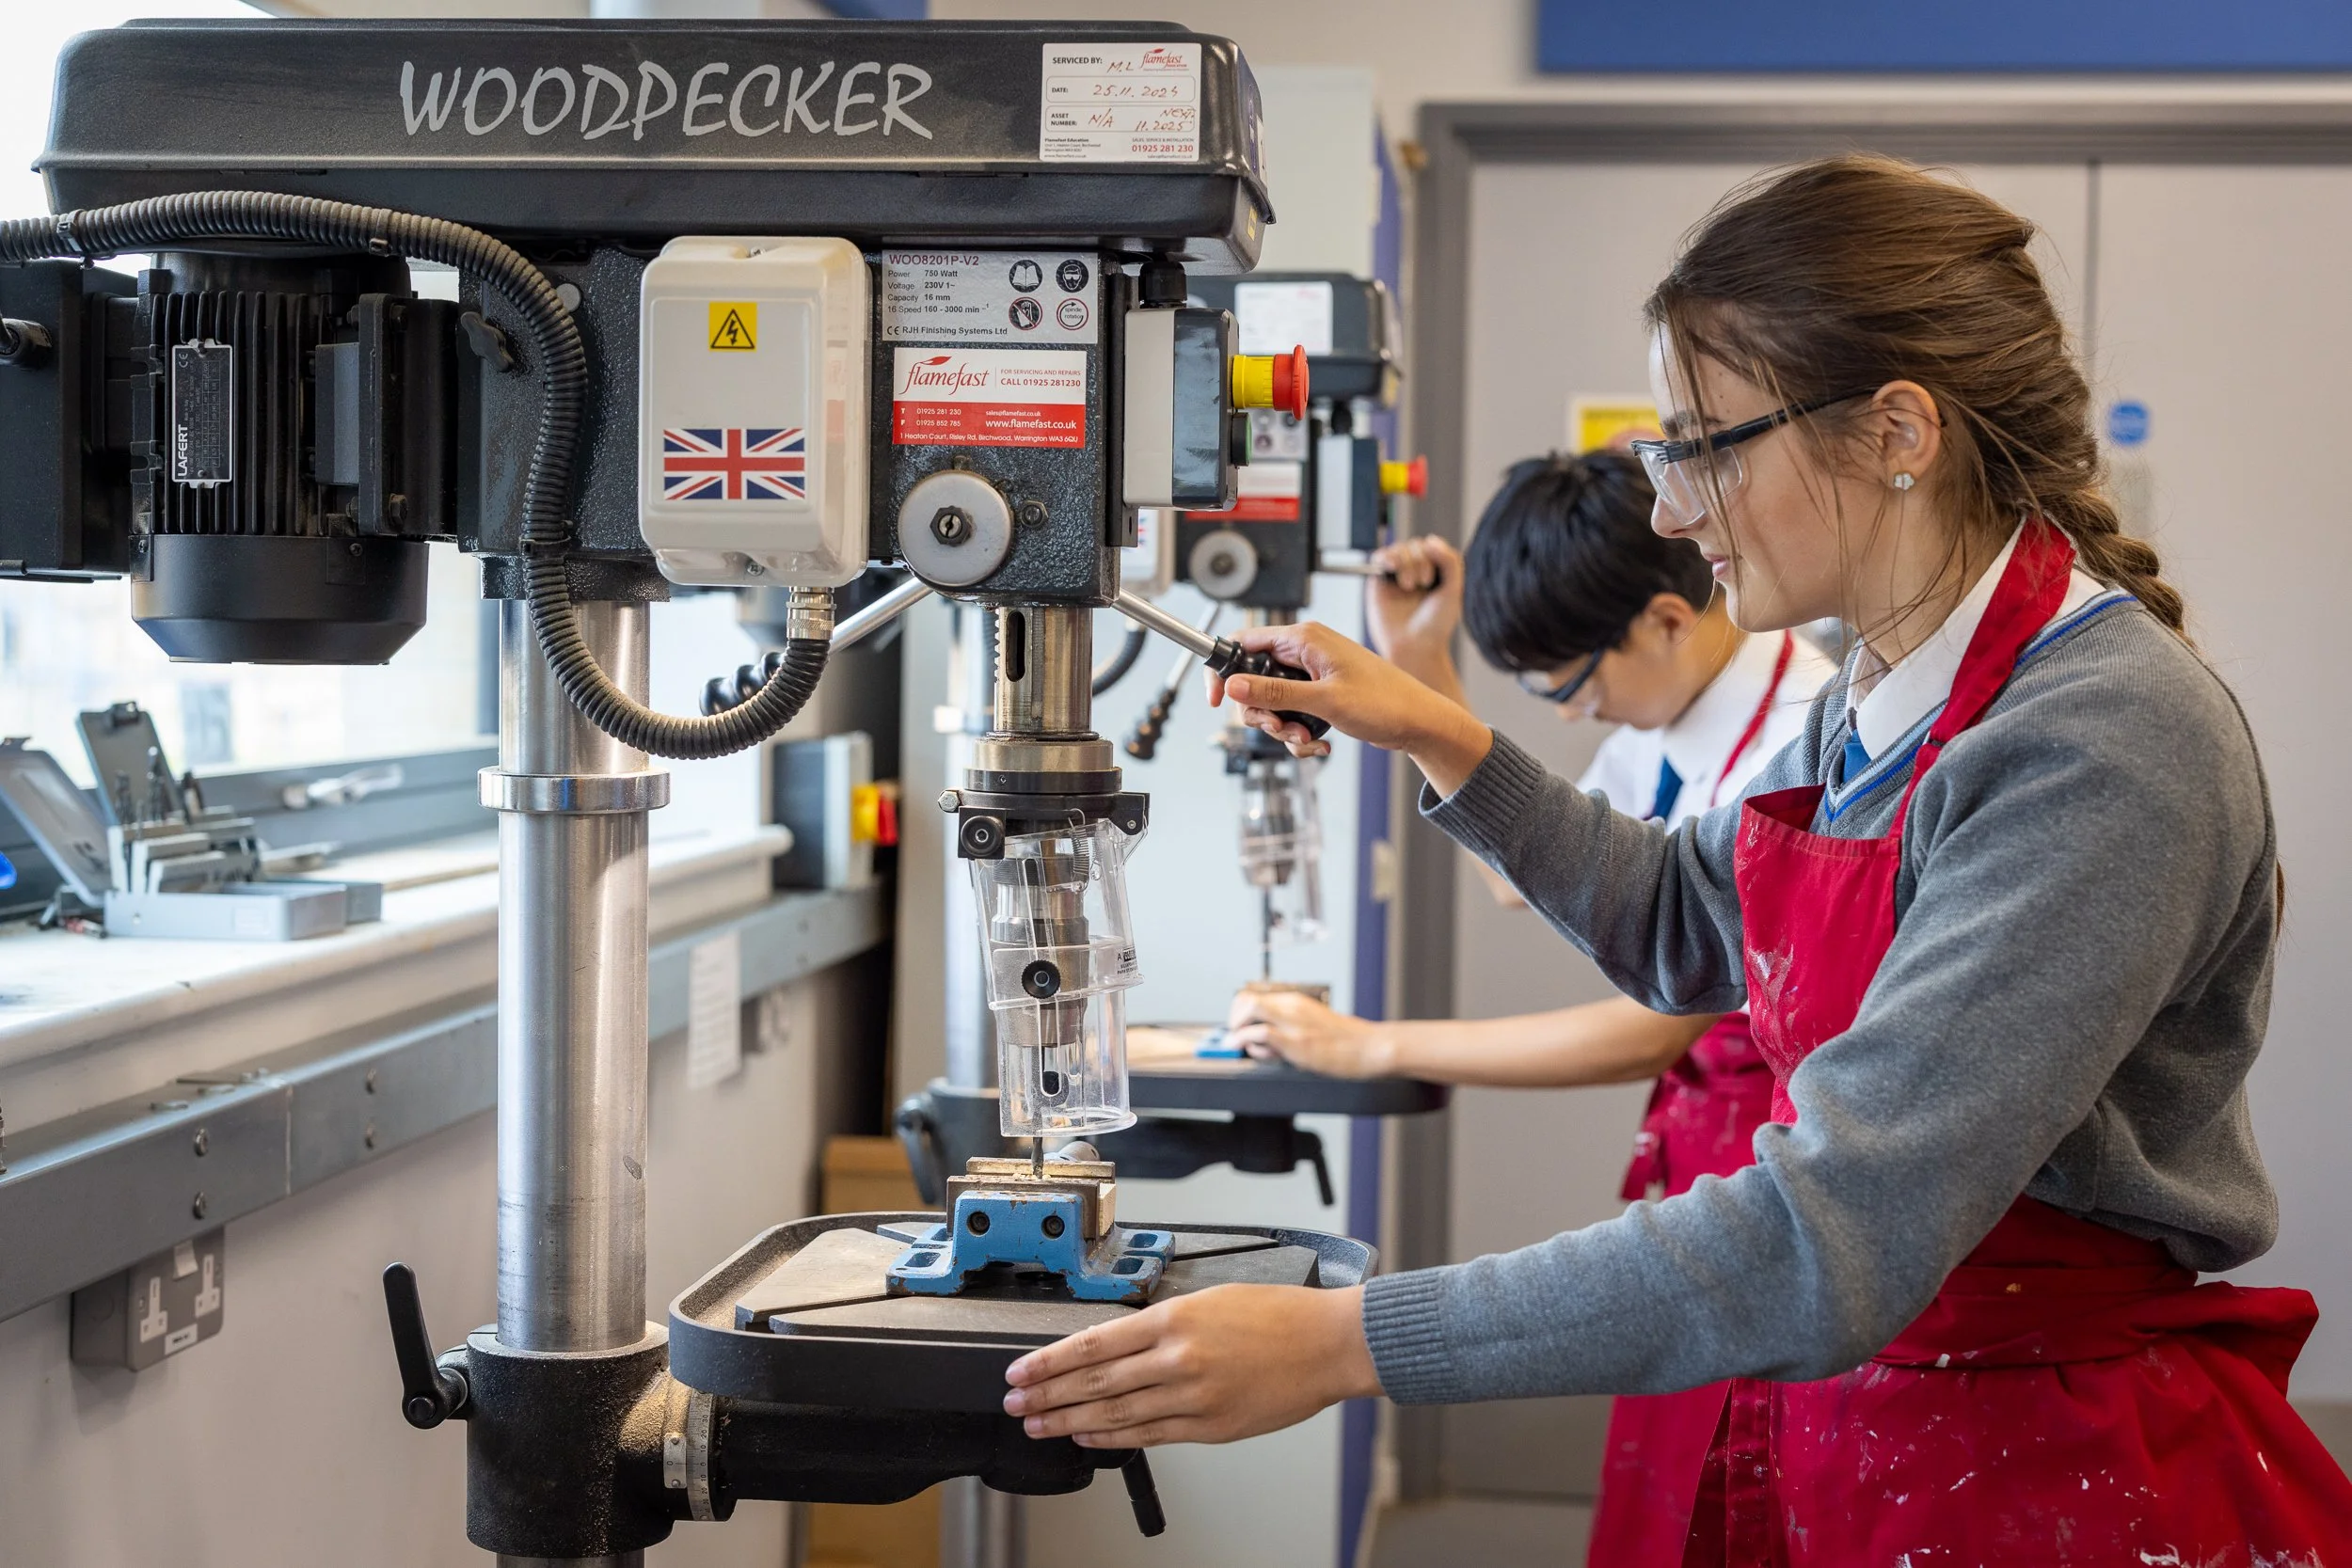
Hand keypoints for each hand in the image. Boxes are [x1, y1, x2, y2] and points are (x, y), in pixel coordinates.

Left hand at [1003, 1284, 1379, 1447]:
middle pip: (1095, 1382)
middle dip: (1047, 1394)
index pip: (1093, 1343)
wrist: (1327, 1343)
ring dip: (1070, 1421)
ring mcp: (1193, 1397)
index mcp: (1174, 1318)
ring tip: (1039, 1425)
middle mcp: (1177, 1358)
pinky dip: (1114, 1439)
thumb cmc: (1278, 1315)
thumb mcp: (1210, 1298)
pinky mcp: (1212, 1427)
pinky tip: (1089, 1438)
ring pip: (1116, 1414)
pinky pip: (1151, 1436)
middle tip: (1015, 1402)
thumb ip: (1163, 1324)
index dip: (1049, 1361)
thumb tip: (1117, 1345)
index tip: (1021, 1369)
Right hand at [1207, 621, 1492, 793]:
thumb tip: (1233, 686)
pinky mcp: (1321, 695)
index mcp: (1305, 639)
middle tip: (1279, 728)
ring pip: (1272, 703)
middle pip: (1254, 679)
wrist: (1419, 724)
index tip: (1217, 700)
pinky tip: (1318, 744)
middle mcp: (1306, 652)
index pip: (1244, 642)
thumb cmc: (1385, 702)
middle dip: (1261, 712)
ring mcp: (1313, 674)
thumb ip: (1274, 692)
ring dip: (1282, 727)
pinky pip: (1292, 715)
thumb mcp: (1324, 700)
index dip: (1225, 670)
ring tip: (1306, 739)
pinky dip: (1298, 734)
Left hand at [1227, 988, 1392, 1078]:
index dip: (1237, 1013)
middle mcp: (1291, 1006)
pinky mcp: (1298, 1042)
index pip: (1251, 996)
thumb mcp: (1310, 1027)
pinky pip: (1263, 1033)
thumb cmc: (1343, 1042)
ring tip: (1250, 1049)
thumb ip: (1285, 1030)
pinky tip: (1255, 1053)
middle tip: (1236, 1038)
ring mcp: (1294, 1023)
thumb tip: (1260, 1040)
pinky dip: (1249, 1041)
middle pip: (1244, 999)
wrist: (1369, 1048)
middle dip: (1233, 1020)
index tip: (1237, 1029)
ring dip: (1239, 1031)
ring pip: (1250, 1010)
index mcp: (1294, 1001)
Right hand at [1365, 537, 1464, 682]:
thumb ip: (1450, 561)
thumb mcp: (1454, 590)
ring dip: (1405, 562)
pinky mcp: (1379, 582)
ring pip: (1398, 548)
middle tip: (1422, 584)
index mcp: (1436, 571)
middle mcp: (1416, 571)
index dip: (1432, 555)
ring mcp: (1396, 575)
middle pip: (1415, 545)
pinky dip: (1386, 558)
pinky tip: (1392, 569)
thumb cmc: (1436, 624)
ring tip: (1408, 585)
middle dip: (1419, 561)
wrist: (1415, 647)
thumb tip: (1430, 540)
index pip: (1432, 545)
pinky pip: (1379, 557)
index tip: (1433, 580)